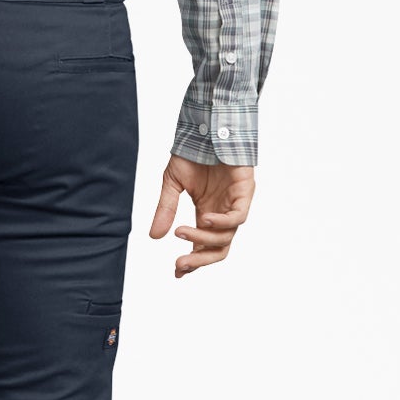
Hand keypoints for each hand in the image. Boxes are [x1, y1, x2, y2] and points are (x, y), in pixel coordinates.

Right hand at [148, 153, 255, 277]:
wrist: (207, 127)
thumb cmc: (193, 153)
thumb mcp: (172, 184)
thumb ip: (165, 210)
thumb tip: (154, 237)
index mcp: (206, 214)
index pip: (202, 246)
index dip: (192, 261)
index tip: (177, 272)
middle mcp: (222, 213)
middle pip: (217, 249)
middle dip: (199, 260)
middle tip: (180, 264)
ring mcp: (235, 204)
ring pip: (226, 237)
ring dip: (202, 239)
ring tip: (181, 231)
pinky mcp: (245, 192)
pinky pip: (238, 217)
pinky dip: (222, 223)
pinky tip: (205, 219)